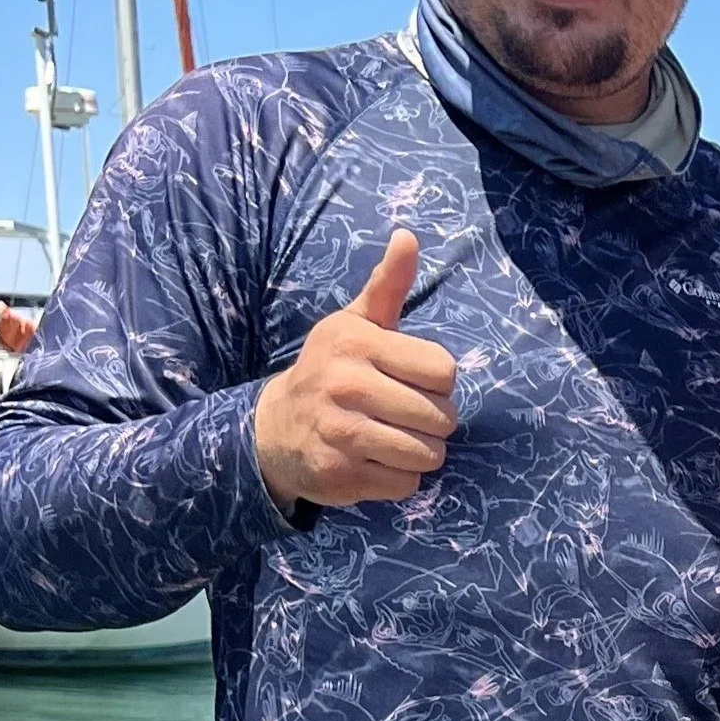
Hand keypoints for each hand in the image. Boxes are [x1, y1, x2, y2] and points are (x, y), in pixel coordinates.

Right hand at [253, 231, 457, 509]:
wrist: (275, 428)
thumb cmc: (331, 370)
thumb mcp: (355, 324)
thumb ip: (387, 286)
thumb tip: (409, 236)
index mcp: (357, 343)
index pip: (444, 371)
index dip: (439, 382)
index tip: (414, 380)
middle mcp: (347, 385)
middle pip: (442, 418)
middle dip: (433, 422)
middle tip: (405, 415)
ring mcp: (342, 434)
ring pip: (428, 455)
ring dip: (421, 453)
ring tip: (394, 439)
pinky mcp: (340, 475)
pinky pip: (406, 484)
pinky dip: (399, 479)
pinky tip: (375, 462)